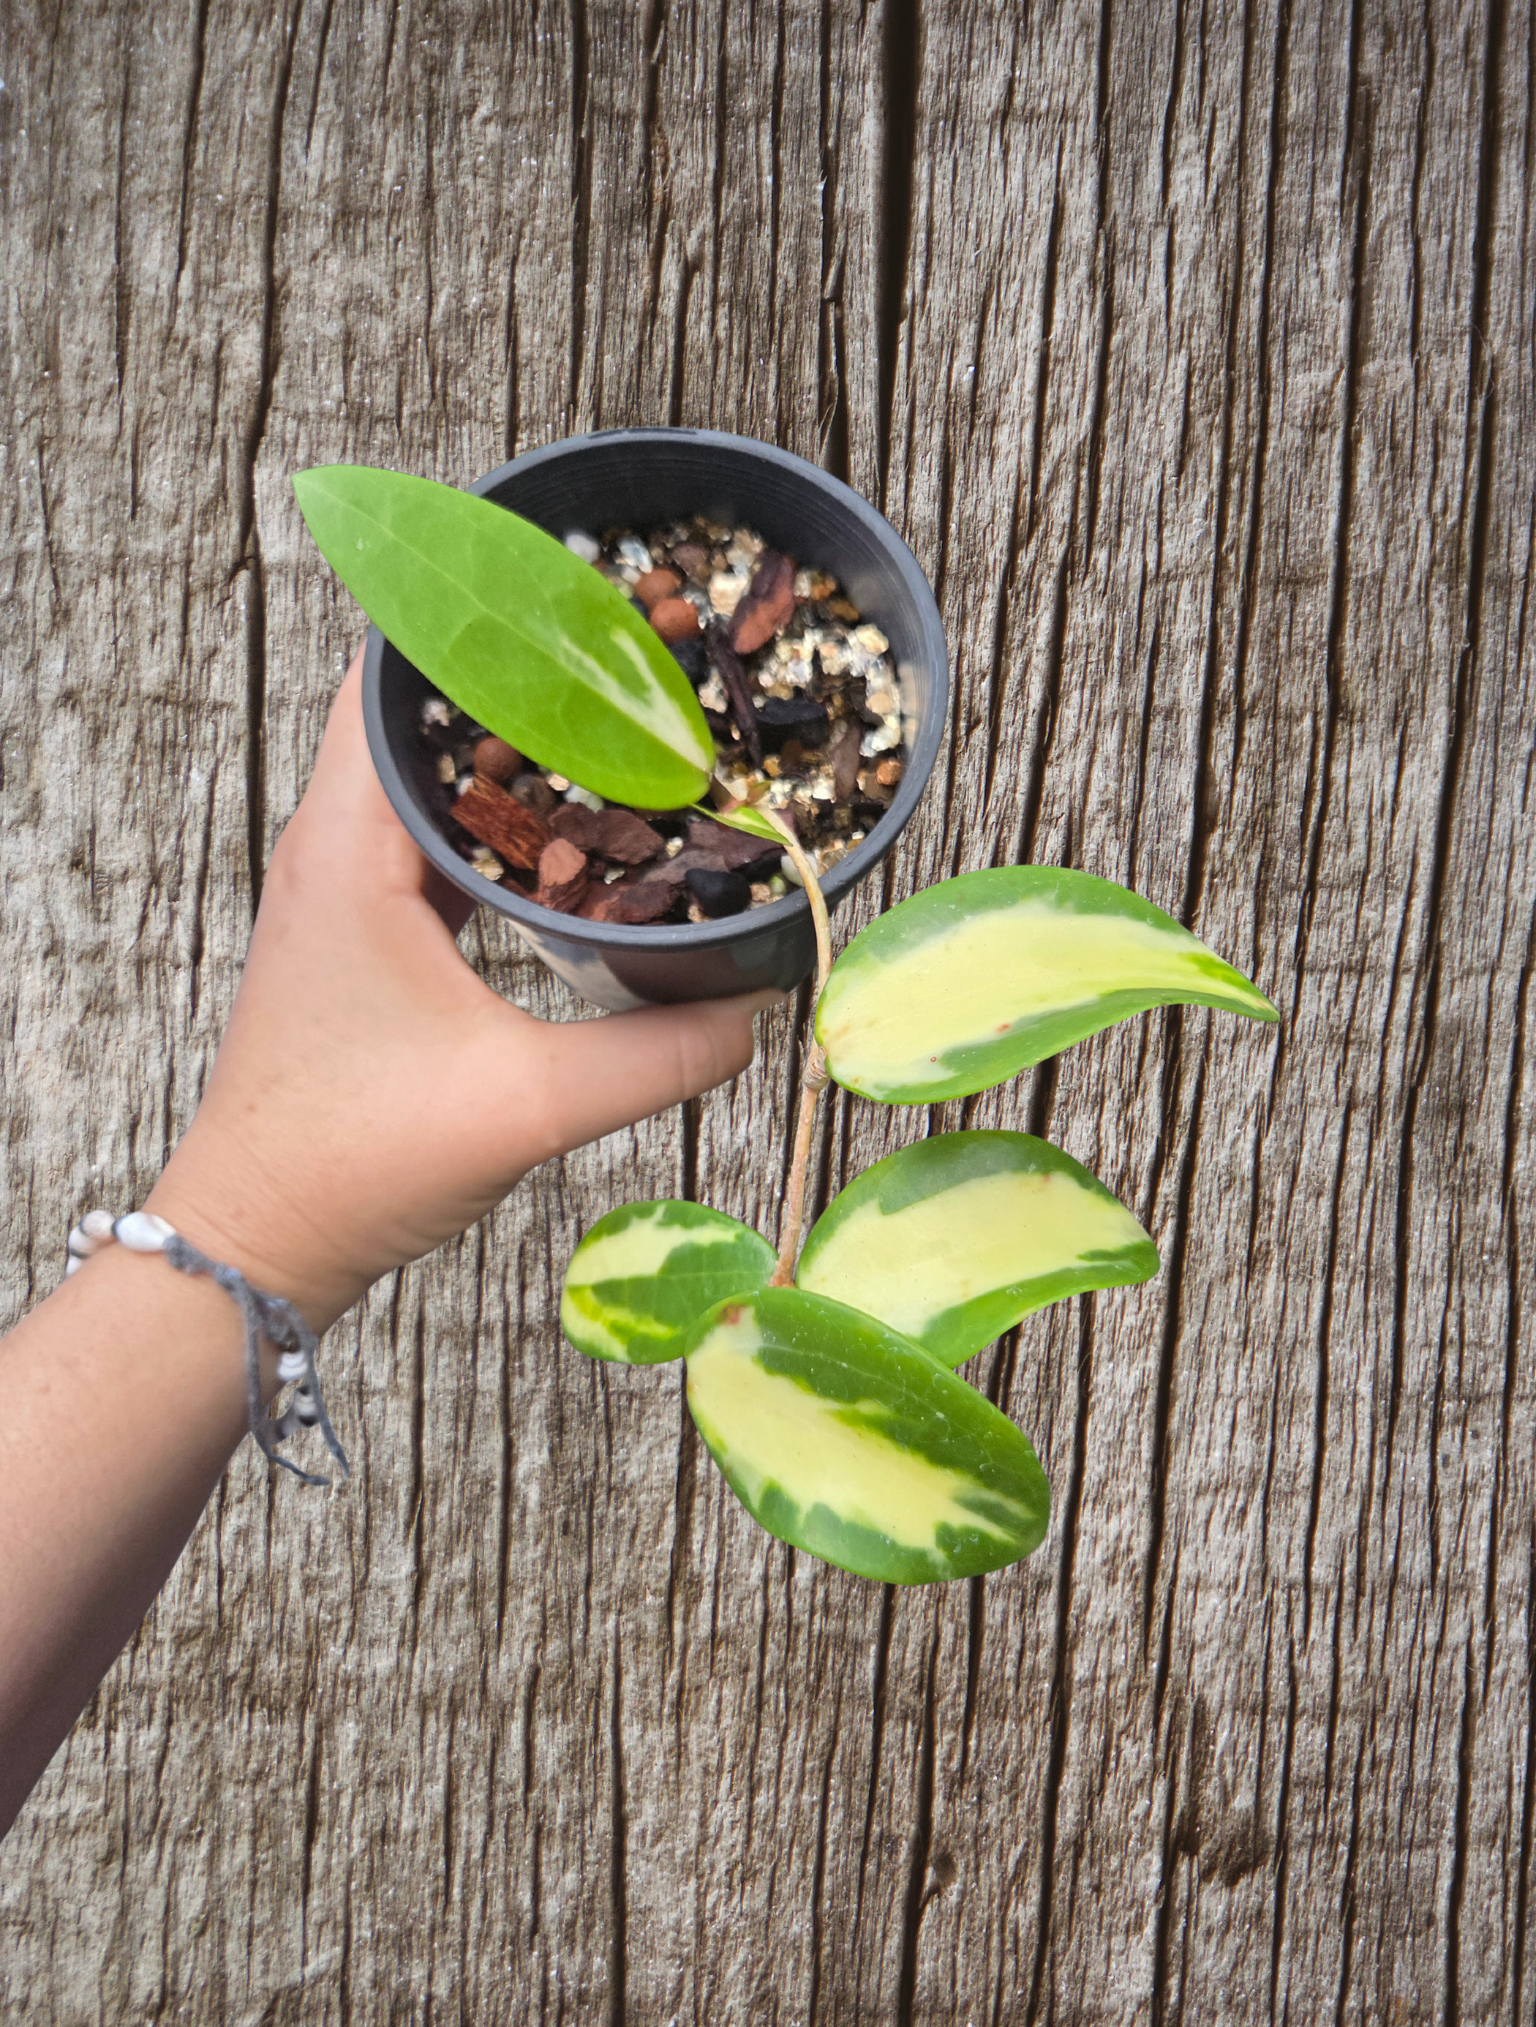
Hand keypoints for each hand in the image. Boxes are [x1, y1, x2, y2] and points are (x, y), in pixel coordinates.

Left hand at [151, 650, 778, 1328]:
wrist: (260, 1240)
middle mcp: (336, 847)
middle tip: (627, 661)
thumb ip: (656, 1057)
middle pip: (421, 712)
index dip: (480, 626)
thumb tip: (754, 1016)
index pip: (392, 677)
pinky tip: (578, 837)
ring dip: (512, 751)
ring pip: (431, 776)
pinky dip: (502, 822)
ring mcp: (347, 888)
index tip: (577, 602)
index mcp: (350, 848)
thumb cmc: (351, 1162)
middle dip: (520, 679)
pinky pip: (438, 840)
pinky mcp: (367, 932)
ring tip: (617, 727)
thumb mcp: (526, 1104)